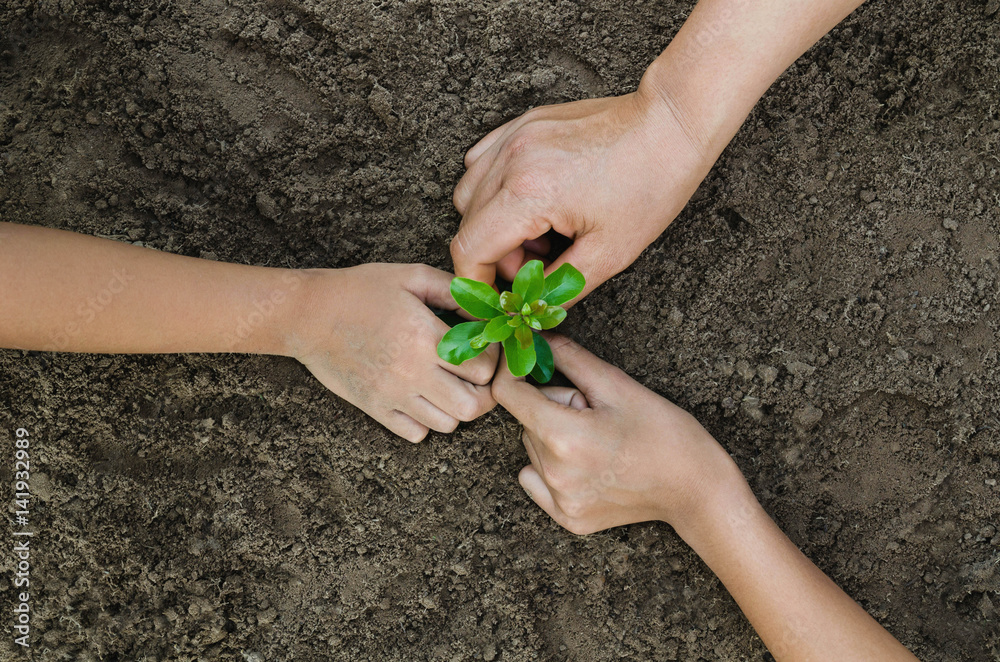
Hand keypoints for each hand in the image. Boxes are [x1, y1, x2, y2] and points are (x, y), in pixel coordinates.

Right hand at [289, 264, 497, 441]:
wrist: (308, 314)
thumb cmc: (360, 290)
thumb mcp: (410, 276)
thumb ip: (452, 290)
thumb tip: (485, 309)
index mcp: (425, 337)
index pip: (482, 369)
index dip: (491, 359)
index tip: (485, 349)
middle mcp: (412, 372)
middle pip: (472, 406)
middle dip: (483, 392)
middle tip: (476, 376)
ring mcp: (393, 395)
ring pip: (447, 424)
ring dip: (456, 407)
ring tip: (449, 386)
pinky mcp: (375, 409)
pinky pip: (416, 434)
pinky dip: (426, 422)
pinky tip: (422, 398)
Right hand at [451, 82, 715, 303]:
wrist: (670, 126)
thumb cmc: (649, 185)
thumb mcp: (609, 253)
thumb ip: (559, 286)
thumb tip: (532, 305)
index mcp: (528, 194)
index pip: (469, 248)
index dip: (475, 282)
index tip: (495, 296)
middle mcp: (511, 161)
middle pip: (467, 224)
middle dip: (493, 256)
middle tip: (539, 264)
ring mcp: (514, 137)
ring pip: (468, 192)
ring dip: (492, 223)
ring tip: (540, 232)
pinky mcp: (523, 124)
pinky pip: (482, 161)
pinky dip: (494, 190)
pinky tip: (531, 202)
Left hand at [491, 333, 744, 534]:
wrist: (696, 488)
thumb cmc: (664, 432)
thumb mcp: (616, 384)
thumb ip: (568, 357)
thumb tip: (535, 335)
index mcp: (564, 436)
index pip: (507, 393)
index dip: (516, 371)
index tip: (531, 362)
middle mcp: (554, 473)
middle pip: (526, 421)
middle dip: (551, 407)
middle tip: (593, 412)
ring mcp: (560, 501)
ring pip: (533, 448)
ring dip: (553, 436)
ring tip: (598, 440)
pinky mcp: (567, 518)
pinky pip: (536, 479)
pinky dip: (552, 468)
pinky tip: (589, 465)